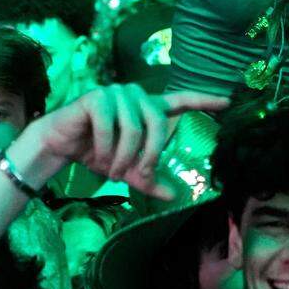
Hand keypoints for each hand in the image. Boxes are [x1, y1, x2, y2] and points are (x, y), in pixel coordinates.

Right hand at [31, 85, 228, 199]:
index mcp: (147, 108)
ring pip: (133, 127)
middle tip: (139, 173)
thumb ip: (149, 178)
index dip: (204, 100)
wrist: (60, 145)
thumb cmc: (97, 151)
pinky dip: (106, 148)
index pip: (181, 99)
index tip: (228, 102)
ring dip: (124, 156)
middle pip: (157, 121)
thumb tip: (175, 196)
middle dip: (149, 152)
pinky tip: (99, 157)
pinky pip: (110, 125)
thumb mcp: (127, 169)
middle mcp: (136, 95)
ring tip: (113, 170)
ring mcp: (116, 93)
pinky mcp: (96, 97)